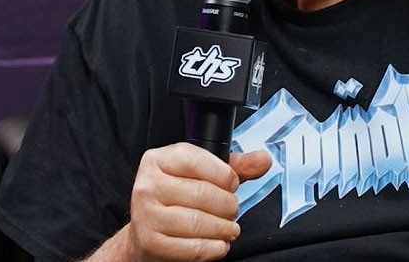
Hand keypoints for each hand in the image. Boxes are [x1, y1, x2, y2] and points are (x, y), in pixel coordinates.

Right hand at [127, 143, 271, 261]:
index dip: (224, 175)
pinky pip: (193, 247)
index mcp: (158, 160)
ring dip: (224, 229)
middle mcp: (148, 185)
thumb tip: (263, 160)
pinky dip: (214, 248)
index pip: (196, 161)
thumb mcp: (202, 175)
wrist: (147, 232)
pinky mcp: (150, 241)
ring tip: (229, 229)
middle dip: (228, 206)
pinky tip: (219, 243)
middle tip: (232, 211)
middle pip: (202, 193)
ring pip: (199, 222)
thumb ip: (234, 167)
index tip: (232, 185)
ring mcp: (146, 214)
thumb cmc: (176, 200)